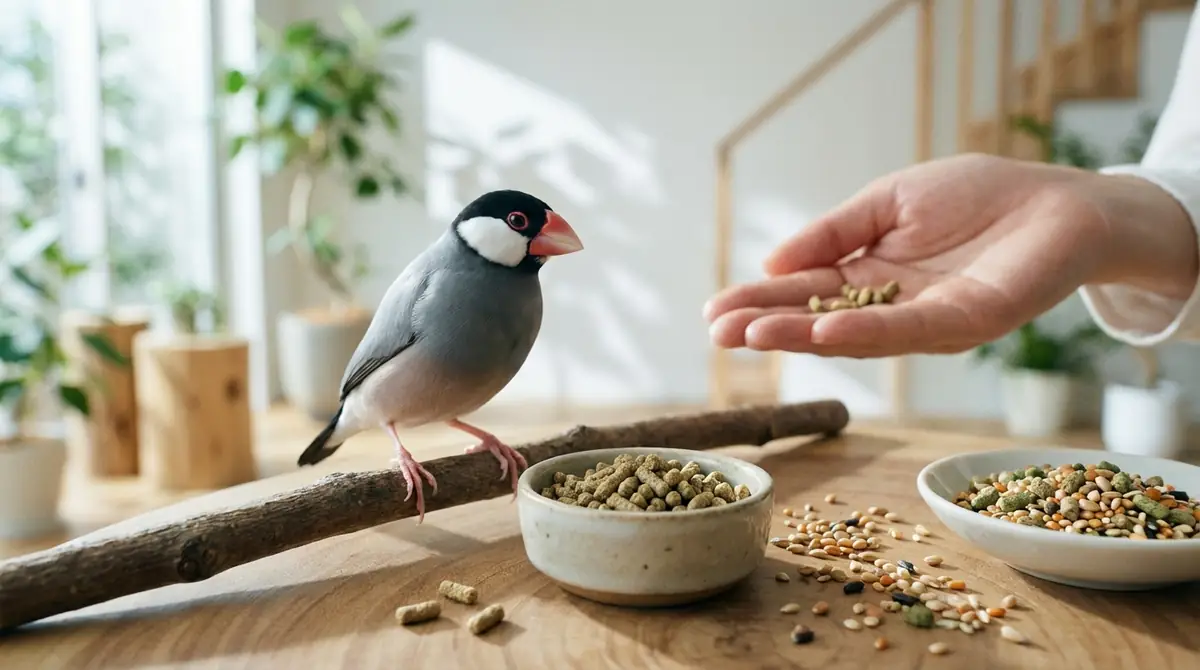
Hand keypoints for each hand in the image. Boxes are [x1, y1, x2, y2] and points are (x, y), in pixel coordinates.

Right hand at [703, 153, 1196, 357]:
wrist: (1060, 202)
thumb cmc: (979, 197)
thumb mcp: (887, 201)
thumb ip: (833, 232)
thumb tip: (773, 262)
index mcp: (868, 276)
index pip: (802, 291)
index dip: (758, 299)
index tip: (714, 312)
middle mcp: (889, 307)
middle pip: (818, 320)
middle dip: (767, 326)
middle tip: (718, 334)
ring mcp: (925, 321)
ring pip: (854, 333)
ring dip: (803, 335)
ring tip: (754, 333)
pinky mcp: (965, 322)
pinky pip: (908, 330)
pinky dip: (865, 332)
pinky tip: (826, 330)